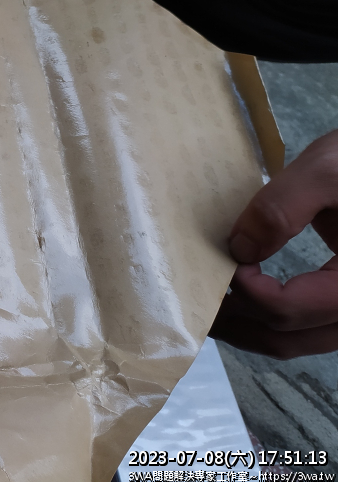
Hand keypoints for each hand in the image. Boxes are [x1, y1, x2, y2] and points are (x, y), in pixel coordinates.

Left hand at [210, 130, 337, 358]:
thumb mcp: (331, 169)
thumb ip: (284, 206)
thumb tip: (239, 247)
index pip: (288, 309)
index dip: (243, 291)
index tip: (219, 261)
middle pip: (287, 339)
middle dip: (232, 321)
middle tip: (187, 297)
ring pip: (296, 341)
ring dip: (246, 327)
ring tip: (203, 302)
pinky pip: (307, 327)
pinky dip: (267, 318)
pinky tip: (238, 297)